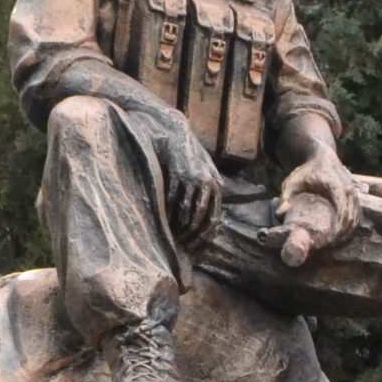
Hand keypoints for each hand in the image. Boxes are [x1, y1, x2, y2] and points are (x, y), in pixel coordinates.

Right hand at [156, 116, 221, 241]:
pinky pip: (173, 199)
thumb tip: (212, 220)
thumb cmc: (192, 159)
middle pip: (200, 217)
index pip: (214, 219)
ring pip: (186, 210)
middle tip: (182, 244)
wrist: (178, 136)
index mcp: (217, 187)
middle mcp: (207, 184)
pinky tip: (165, 220)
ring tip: (173, 235)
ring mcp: (192, 179)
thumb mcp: (207, 174)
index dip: (205, 235)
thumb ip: (210, 194)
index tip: (196, 246)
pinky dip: (169, 212)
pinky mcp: (178, 175)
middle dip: (190, 234)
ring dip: (179, 226)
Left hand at [275, 153, 363, 264]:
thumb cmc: (306, 171)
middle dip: (341, 231)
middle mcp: (347, 188)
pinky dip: (350, 226)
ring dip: (347, 230)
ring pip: (355, 216)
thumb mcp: (292, 181)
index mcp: (334, 184)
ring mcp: (354, 192)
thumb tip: (280, 214)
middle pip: (350, 215)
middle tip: (330, 244)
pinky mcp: (355, 197)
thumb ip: (285, 197)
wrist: (322, 157)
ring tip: (334, 242)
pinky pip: (356, 214)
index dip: (337, 223)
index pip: (341, 206)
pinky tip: (340, 235)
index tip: (329, 236)